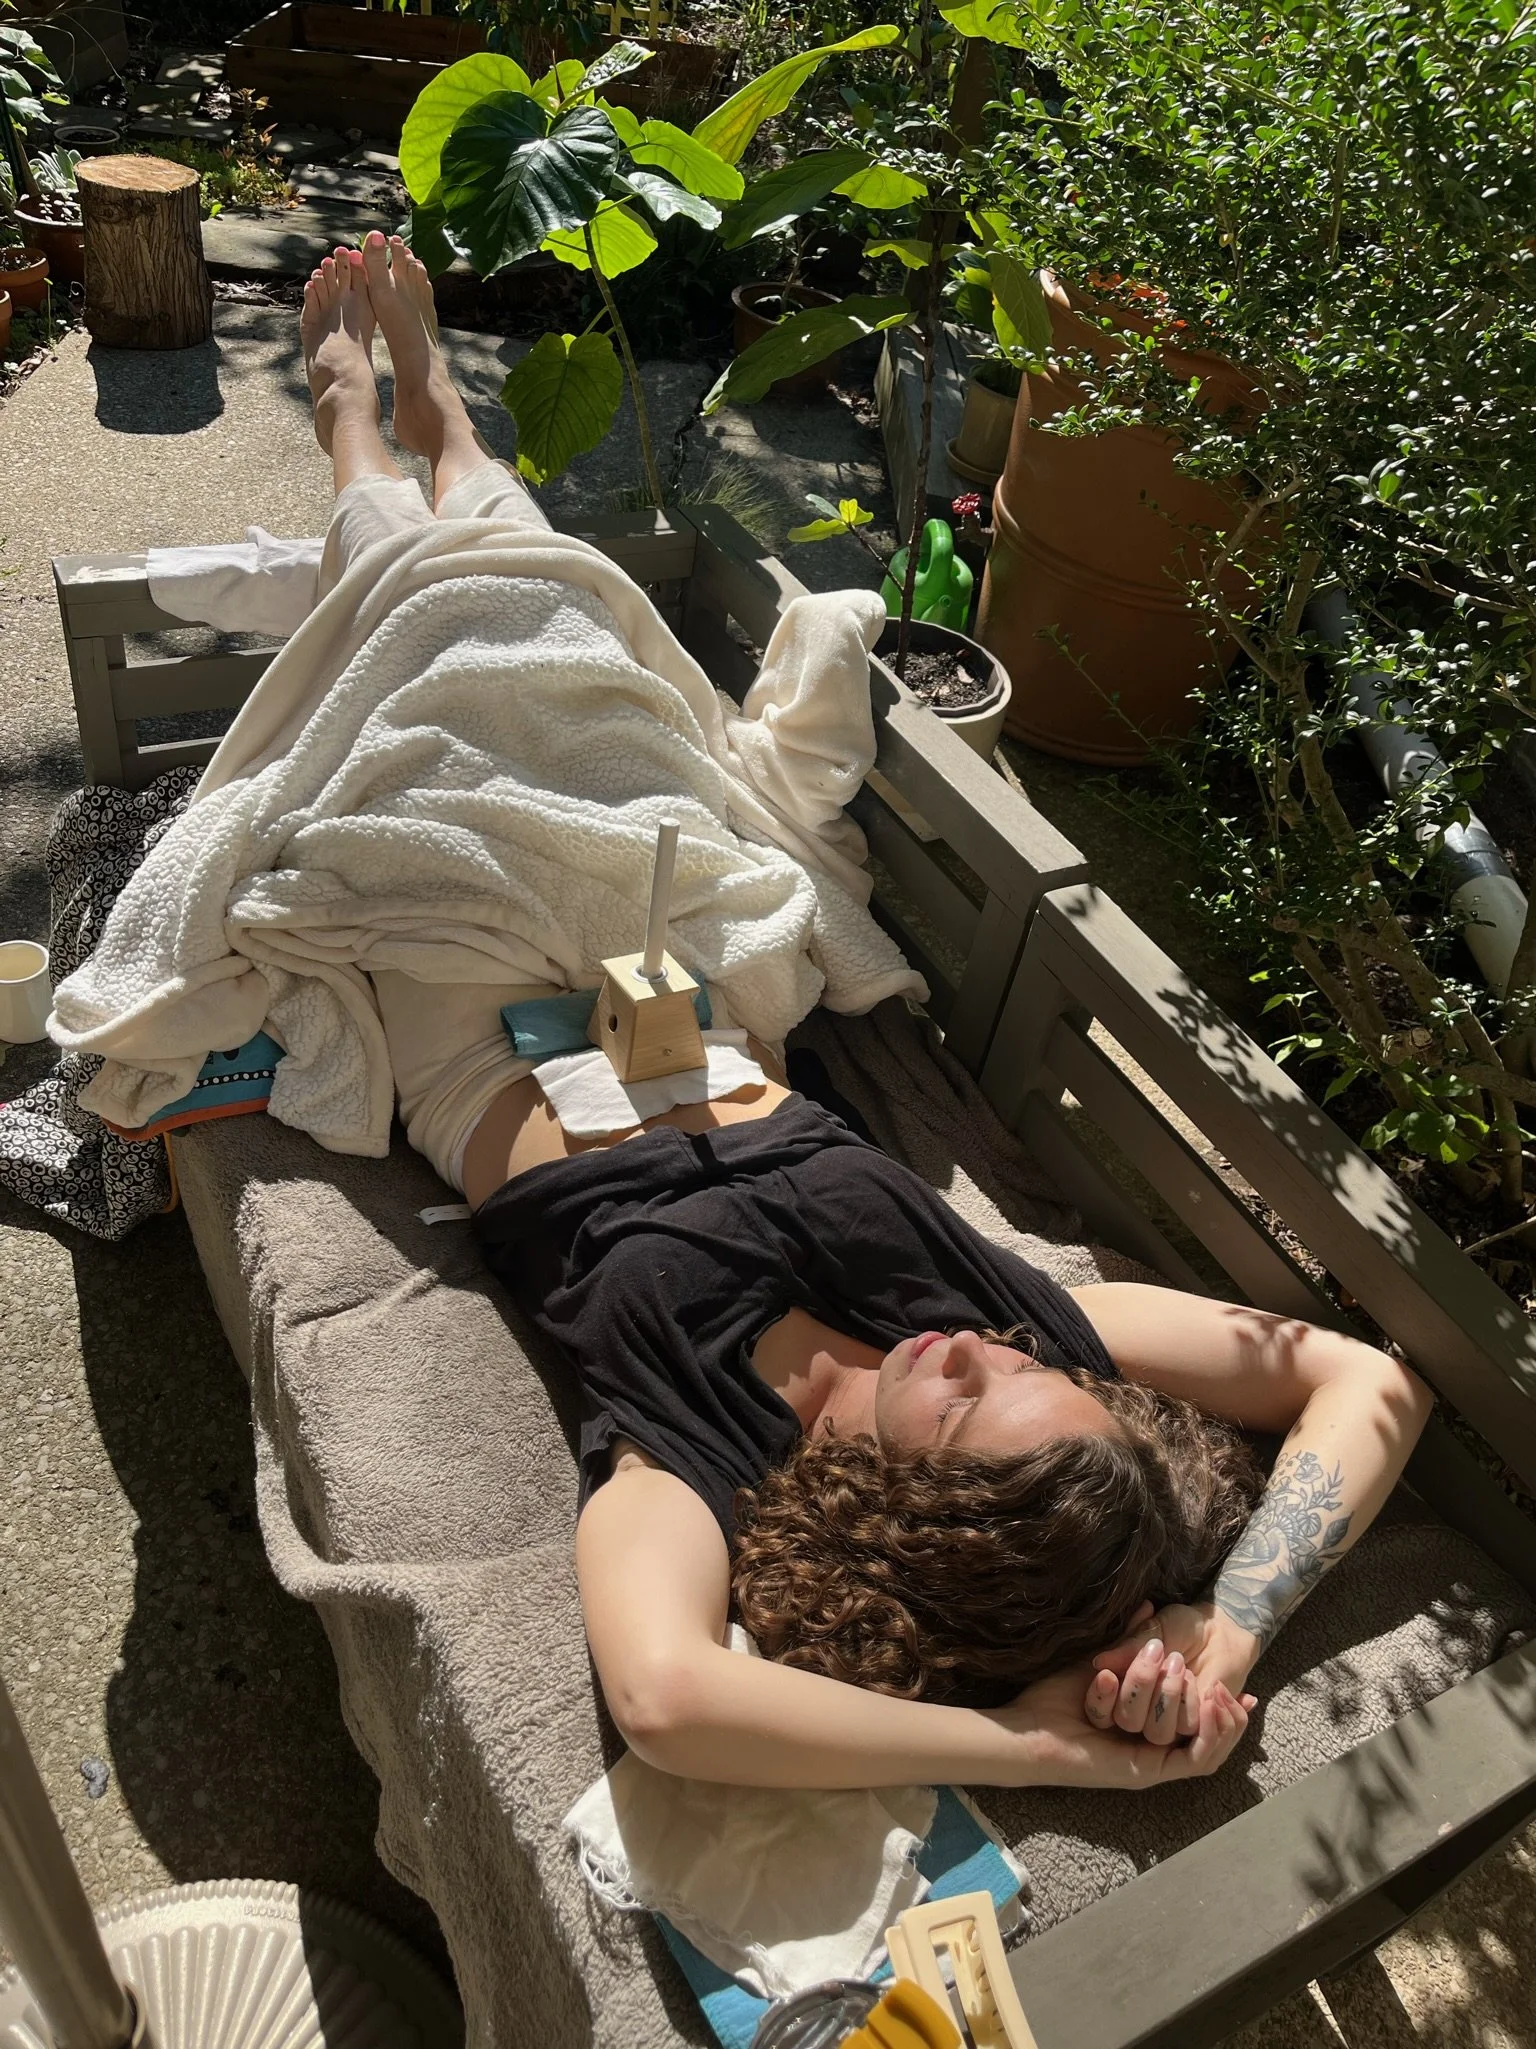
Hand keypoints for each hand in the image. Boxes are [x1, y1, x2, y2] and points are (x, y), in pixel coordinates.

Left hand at [997, 1659, 1250, 1790]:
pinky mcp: (1151, 1772)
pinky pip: (1198, 1760)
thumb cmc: (1055, 1695)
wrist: (1029, 1727)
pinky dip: (1212, 1734)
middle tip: (1189, 1664)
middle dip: (1206, 1693)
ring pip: (1207, 1744)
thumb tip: (1147, 1608)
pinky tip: (1209, 1703)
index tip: (1248, 1689)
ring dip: (1206, 1708)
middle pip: (1207, 1730)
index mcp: (1146, 1726)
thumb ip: (1127, 1639)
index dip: (1227, 1709)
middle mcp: (1156, 1748)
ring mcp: (1156, 1763)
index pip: (1199, 1721)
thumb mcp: (1101, 1658)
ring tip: (1197, 1677)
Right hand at [1083, 1601, 1260, 1746]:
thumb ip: (1130, 1646)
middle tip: (1158, 1652)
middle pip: (1128, 1721)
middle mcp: (1141, 1710)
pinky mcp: (1195, 1728)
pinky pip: (1189, 1729)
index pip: (1099, 1708)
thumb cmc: (1182, 1626)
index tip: (1107, 1674)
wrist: (1219, 1629)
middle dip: (1141, 1687)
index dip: (1100, 1698)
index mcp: (1122, 1686)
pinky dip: (1195, 1702)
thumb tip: (1100, 1663)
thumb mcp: (1155, 1629)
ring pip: (1158, 1732)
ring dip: (1169, 1695)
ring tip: (1181, 1664)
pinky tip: (1205, 1681)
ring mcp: (1167, 1722)